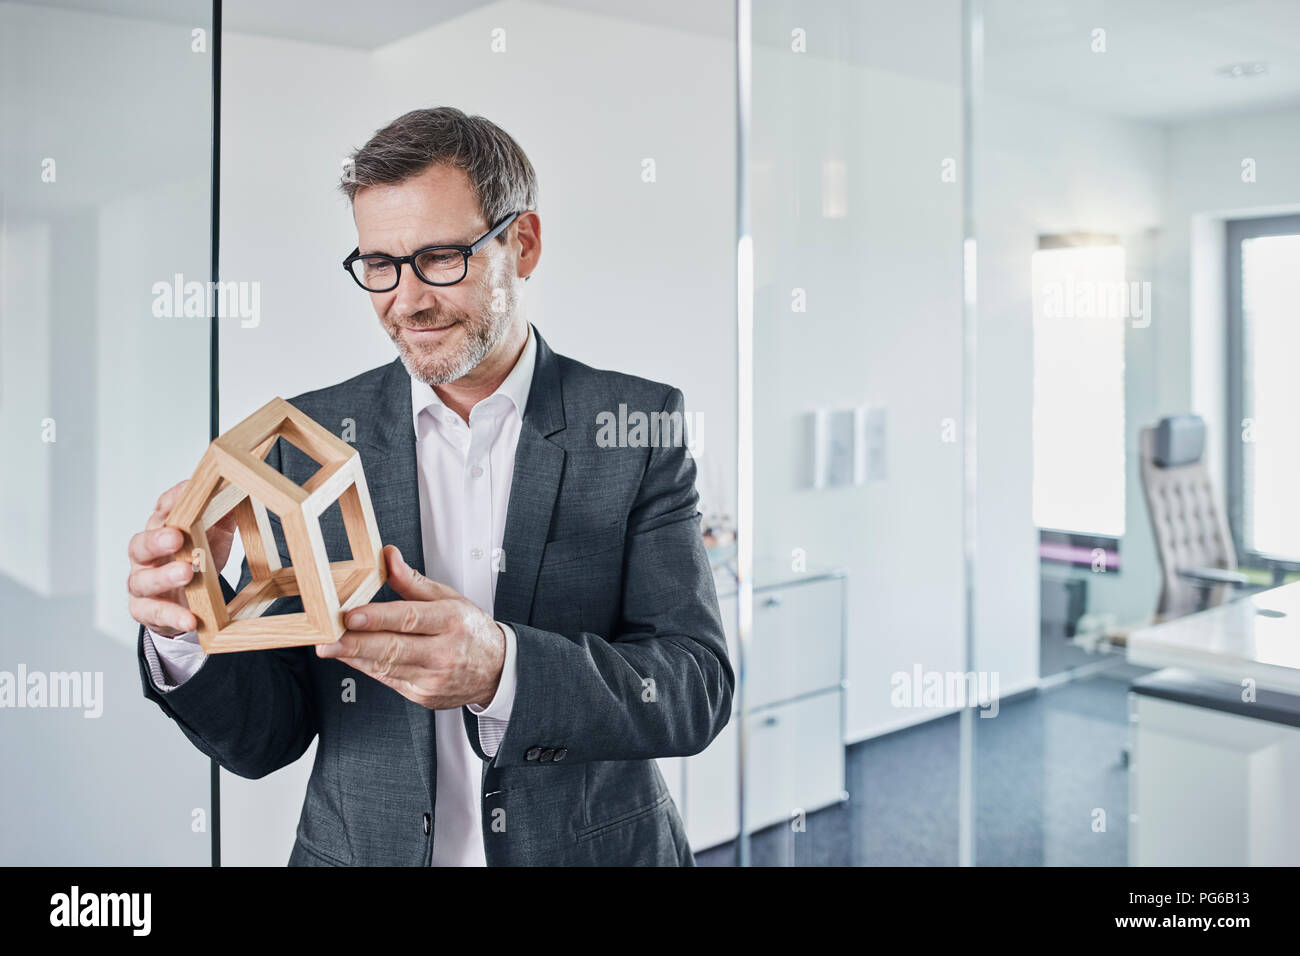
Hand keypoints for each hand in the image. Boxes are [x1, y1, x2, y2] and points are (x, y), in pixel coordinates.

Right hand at [127, 480, 237, 637]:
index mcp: (161, 530)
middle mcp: (145, 556)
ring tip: (186, 573)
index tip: (187, 491)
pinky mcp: (145, 610)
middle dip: (157, 539)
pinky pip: (154, 613)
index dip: (172, 500)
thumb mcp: (215, 536)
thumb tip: (242, 488)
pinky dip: (172, 616)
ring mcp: (142, 583)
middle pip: (141, 543)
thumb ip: (224, 515)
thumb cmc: (197, 561)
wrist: (186, 601)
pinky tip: (190, 619)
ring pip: (142, 580)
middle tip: (176, 537)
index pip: (161, 510)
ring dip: (164, 576)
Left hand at [317, 545, 506, 710]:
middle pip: (393, 648)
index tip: (351, 615)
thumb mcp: (449, 598)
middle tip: (326, 642)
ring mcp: (433, 678)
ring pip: (386, 667)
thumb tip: (388, 556)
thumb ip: (413, 581)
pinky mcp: (423, 695)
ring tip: (330, 647)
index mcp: (450, 621)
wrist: (497, 670)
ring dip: (355, 657)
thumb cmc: (470, 630)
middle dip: (354, 645)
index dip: (378, 617)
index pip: (409, 618)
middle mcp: (443, 652)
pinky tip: (352, 657)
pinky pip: (389, 680)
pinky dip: (368, 668)